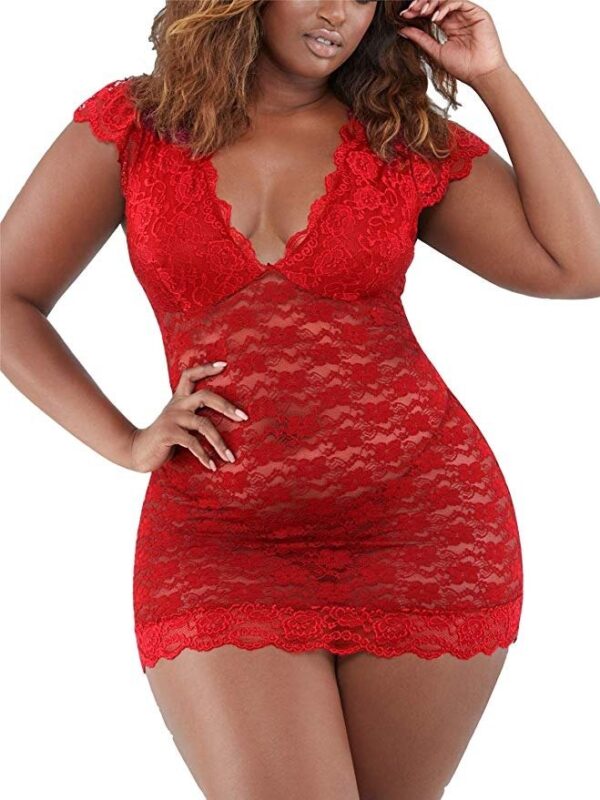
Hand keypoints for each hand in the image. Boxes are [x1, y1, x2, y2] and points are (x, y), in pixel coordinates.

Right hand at [128, 361, 248, 472]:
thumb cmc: (165, 437)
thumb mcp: (178, 421)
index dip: (206, 368)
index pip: (190, 375)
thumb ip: (194, 415)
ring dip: (219, 442)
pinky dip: (204, 456)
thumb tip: (227, 419)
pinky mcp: (168, 433)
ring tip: (230, 457)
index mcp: (179, 398)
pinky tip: (212, 466)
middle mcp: (177, 405)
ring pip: (203, 424)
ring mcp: (172, 418)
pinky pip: (193, 443)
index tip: (224, 365)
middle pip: (205, 396)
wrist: (138, 451)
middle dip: (227, 406)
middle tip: (243, 417)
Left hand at [398, 0, 509, 87]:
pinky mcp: (477, 13)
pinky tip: (436, 18)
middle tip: (410, 10)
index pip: (431, 12)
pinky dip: (445, 7)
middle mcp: (457, 18)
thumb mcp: (436, 52)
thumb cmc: (463, 67)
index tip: (403, 16)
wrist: (481, 74)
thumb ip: (421, 39)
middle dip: (422, 4)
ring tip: (422, 12)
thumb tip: (402, 29)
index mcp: (448, 26)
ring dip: (432, 3)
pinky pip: (459, 2)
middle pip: (437, 3)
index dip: (417, 12)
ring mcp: (467, 14)